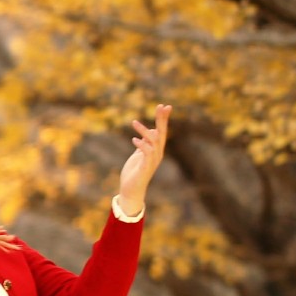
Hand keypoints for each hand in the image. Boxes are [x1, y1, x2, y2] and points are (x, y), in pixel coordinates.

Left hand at [115, 103, 170, 217]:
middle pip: (161, 133)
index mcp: (155, 149)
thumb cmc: (134, 172)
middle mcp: (157, 153)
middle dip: (161, 120)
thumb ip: (144, 144)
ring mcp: (152, 160)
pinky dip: (141, 145)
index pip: (161, 131)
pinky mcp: (146, 167)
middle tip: (161, 106)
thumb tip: (149, 132)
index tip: (164, 106)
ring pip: (153, 141)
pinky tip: (134, 140)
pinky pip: (147, 153)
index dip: (163, 119)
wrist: (131, 190)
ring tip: (133, 123)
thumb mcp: (139, 155)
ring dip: (144, 131)